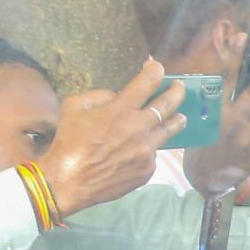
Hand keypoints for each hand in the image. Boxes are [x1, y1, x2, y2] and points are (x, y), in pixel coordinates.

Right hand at [39, 58, 188, 213]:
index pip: (146, 83)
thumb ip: (99, 95)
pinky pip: (153, 153)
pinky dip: (149, 147)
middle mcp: (139, 129)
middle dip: (176, 92)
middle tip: (179, 86)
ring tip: (181, 116)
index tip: (158, 67)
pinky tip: (142, 148)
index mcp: (120, 110)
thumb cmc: (69, 142)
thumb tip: (117, 96)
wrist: (70, 181)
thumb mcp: (73, 106)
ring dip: (176, 120)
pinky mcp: (148, 169)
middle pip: (168, 105)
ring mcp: (146, 151)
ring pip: (169, 131)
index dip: (155, 71)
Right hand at [188, 45, 249, 195]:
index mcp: (213, 110)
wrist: (207, 177)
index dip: (233, 56)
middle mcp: (230, 121)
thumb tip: (225, 74)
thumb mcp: (199, 119)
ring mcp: (246, 135)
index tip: (243, 36)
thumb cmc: (202, 142)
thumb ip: (212, 100)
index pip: (224, 78)